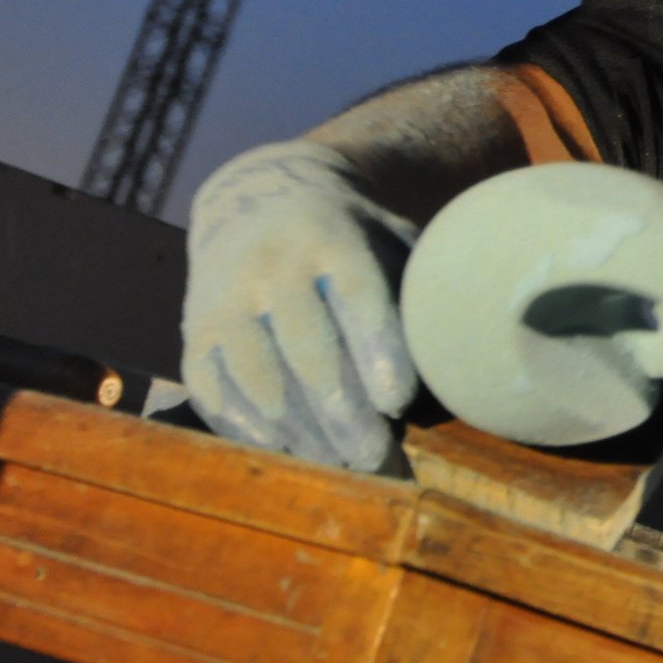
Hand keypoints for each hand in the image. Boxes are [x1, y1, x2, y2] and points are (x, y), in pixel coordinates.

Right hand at [182, 141, 419, 469]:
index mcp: (330, 235)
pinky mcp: (194, 333)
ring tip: (340, 465)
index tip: (398, 401)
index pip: (357, 294)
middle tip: (376, 456)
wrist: (257, 197)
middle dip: (342, 410)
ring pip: (258, 376)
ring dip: (300, 429)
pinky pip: (215, 389)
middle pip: (306, 347)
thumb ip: (422, 283)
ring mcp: (224, 300)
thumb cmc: (352, 234)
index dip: (377, 349)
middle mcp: (270, 266)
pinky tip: (286, 452)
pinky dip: (248, 428)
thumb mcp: (390, 233)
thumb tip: (468, 349)